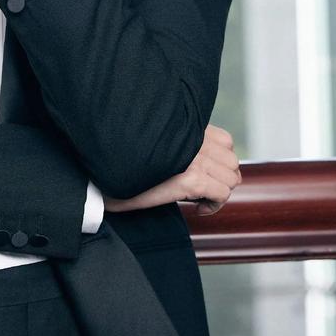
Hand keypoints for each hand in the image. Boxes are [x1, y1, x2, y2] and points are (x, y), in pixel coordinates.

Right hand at [102, 124, 241, 215]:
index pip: (225, 140)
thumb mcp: (154, 146)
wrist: (102, 181)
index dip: (219, 162)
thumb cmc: (124, 164)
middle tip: (202, 190)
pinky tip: (197, 208)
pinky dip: (215, 204)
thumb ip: (177, 143)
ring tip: (199, 198)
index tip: (203, 175)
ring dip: (219, 191)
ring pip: (231, 178)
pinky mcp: (190, 179)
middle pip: (232, 161)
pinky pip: (222, 193)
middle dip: (221, 178)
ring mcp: (193, 158)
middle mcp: (192, 139)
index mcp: (185, 127)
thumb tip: (201, 160)